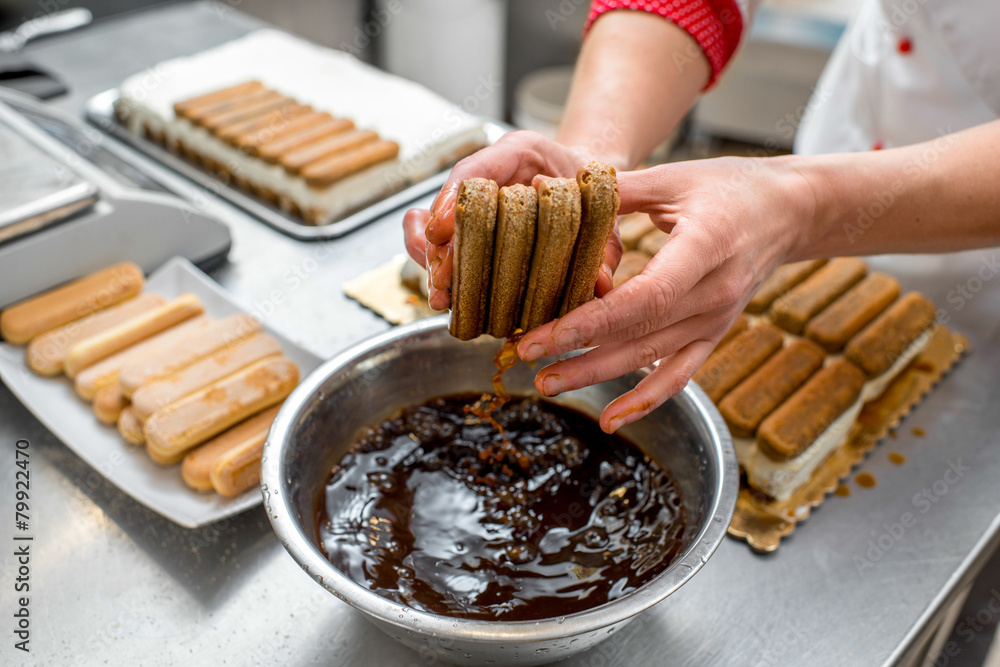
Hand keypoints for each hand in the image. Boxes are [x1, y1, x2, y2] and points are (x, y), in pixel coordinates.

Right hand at [403, 130, 623, 310]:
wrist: (589, 179)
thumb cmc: (594, 187)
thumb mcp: (608, 211)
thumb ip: (606, 241)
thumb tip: (601, 282)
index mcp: (521, 152)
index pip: (476, 170)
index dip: (453, 200)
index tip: (441, 230)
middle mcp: (492, 173)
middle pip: (451, 206)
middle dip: (441, 245)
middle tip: (442, 278)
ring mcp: (481, 199)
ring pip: (444, 227)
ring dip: (437, 261)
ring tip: (439, 295)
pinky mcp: (480, 225)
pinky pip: (453, 243)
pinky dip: (446, 267)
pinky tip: (443, 293)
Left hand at [517, 156, 816, 432]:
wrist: (789, 212)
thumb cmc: (729, 187)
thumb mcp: (674, 178)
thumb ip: (613, 189)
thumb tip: (545, 186)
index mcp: (705, 248)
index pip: (644, 297)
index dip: (591, 321)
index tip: (544, 333)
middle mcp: (713, 294)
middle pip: (639, 334)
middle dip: (578, 350)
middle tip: (525, 356)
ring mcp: (715, 320)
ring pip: (650, 359)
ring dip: (597, 374)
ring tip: (546, 382)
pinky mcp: (713, 334)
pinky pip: (679, 376)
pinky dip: (645, 401)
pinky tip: (611, 419)